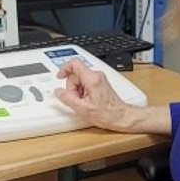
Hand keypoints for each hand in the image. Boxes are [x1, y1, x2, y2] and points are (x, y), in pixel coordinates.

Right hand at [54, 59, 171, 134]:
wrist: (121, 117)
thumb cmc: (107, 114)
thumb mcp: (83, 109)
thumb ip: (68, 99)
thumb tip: (58, 92)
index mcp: (92, 79)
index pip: (74, 64)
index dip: (64, 69)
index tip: (59, 76)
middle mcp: (97, 76)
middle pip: (76, 75)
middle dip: (72, 87)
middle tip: (76, 100)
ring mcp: (99, 79)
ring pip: (80, 80)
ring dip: (78, 91)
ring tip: (84, 103)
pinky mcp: (100, 84)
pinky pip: (86, 84)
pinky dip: (83, 92)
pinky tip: (87, 102)